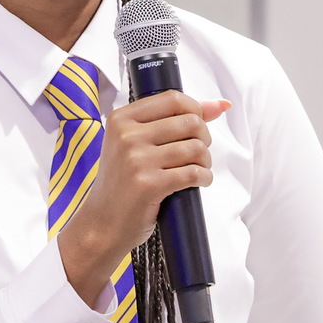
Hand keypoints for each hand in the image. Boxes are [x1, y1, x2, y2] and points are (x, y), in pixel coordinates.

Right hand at [58, 92, 229, 302]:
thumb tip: (220, 105)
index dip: (197, 110)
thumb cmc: (123, 182)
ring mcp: (136, 160)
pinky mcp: (148, 185)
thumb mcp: (135, 144)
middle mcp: (126, 136)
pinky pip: (193, 173)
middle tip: (198, 153)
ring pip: (196, 147)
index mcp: (121, 119)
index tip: (200, 124)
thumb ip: (174, 120)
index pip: (173, 99)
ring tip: (198, 169)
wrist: (101, 223)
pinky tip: (198, 182)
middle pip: (190, 122)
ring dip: (205, 161)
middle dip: (204, 138)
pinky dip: (204, 178)